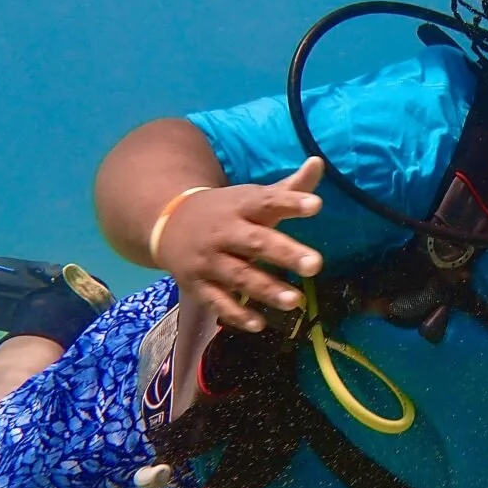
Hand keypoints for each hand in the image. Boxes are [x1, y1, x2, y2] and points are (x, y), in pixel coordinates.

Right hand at [157, 157, 325, 331]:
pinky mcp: (197, 285)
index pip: (268, 201)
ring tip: (296, 301)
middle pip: (256, 243)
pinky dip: (237, 314)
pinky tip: (260, 325)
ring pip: (239, 276)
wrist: (168, 222)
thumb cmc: (228, 212)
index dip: (291, 203)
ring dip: (266, 290)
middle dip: (285, 254)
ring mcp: (209, 260)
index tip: (316, 206)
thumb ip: (289, 188)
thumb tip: (319, 162)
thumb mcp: (254, 197)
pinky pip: (218, 302)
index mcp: (242, 206)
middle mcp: (224, 232)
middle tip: (316, 265)